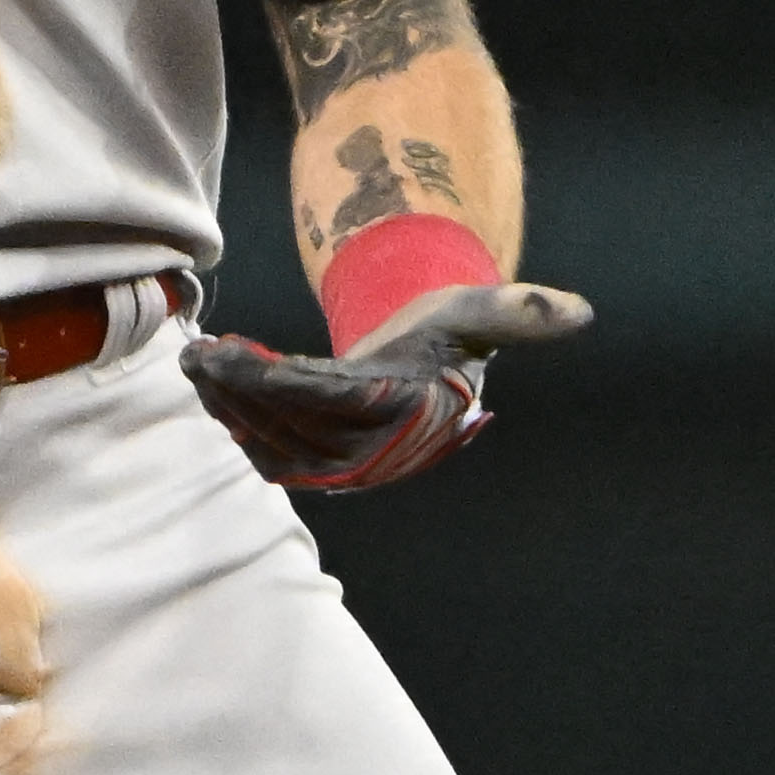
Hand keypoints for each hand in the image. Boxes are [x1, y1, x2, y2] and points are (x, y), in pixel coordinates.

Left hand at [181, 278, 591, 491]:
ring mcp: (349, 465)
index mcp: (412, 416)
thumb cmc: (453, 325)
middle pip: (294, 424)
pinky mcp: (320, 463)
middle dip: (239, 394)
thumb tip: (580, 312)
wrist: (431, 355)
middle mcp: (380, 452)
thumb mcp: (484, 309)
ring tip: (194, 364)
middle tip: (197, 356)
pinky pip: (269, 449)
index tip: (232, 357)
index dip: (277, 382)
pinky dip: (234, 421)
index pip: (334, 401)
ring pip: (274, 441)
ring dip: (227, 407)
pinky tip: (208, 385)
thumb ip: (523, 310)